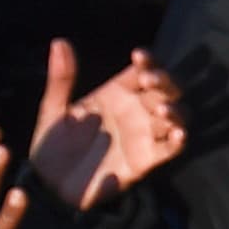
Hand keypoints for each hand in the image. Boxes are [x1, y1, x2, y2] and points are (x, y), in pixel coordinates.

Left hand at [25, 39, 185, 208]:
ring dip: (176, 110)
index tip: (139, 55)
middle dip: (165, 82)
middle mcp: (135, 111)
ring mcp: (144, 135)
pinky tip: (176, 134)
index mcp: (115, 94)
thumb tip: (59, 41)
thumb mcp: (52, 111)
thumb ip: (61, 79)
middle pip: (166, 89)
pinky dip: (179, 140)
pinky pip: (172, 148)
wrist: (49, 187)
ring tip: (162, 111)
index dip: (147, 61)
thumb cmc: (51, 146)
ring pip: (177, 115)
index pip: (142, 70)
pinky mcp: (147, 160)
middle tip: (150, 80)